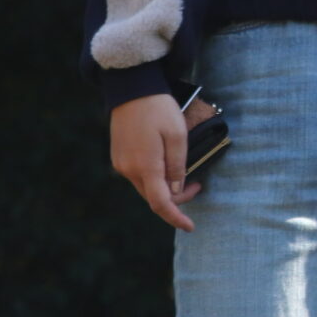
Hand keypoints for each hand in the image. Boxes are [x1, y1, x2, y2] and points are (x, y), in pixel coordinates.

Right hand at [110, 91, 203, 231]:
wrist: (132, 89)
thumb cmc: (158, 109)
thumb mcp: (177, 135)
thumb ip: (178, 166)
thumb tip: (177, 191)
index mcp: (145, 167)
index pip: (161, 204)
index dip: (176, 218)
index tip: (190, 227)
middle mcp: (129, 170)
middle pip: (154, 198)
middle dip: (176, 199)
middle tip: (198, 184)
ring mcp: (121, 164)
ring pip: (146, 187)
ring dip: (165, 188)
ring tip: (184, 175)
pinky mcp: (118, 157)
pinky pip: (138, 176)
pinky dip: (154, 178)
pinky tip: (166, 167)